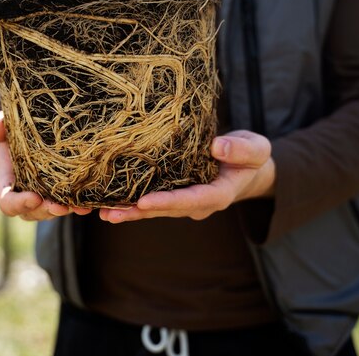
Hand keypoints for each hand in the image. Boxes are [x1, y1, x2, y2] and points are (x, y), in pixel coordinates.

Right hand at [0, 111, 91, 220]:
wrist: (40, 126)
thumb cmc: (18, 126)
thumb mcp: (6, 122)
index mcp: (9, 182)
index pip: (8, 202)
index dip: (19, 204)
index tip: (34, 198)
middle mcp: (26, 193)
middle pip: (33, 213)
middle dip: (46, 211)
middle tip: (60, 207)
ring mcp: (45, 195)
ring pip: (53, 212)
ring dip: (65, 211)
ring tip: (79, 207)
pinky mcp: (63, 192)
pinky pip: (70, 205)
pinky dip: (79, 206)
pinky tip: (89, 204)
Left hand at [99, 130, 274, 222]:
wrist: (245, 166)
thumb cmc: (250, 156)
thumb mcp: (256, 149)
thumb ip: (241, 150)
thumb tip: (217, 146)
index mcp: (217, 194)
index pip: (191, 200)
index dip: (168, 202)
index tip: (144, 201)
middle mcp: (197, 203)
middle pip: (165, 209)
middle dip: (138, 212)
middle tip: (110, 213)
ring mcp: (184, 201)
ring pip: (154, 208)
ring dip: (128, 211)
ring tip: (102, 212)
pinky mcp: (174, 193)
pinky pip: (151, 199)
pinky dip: (130, 201)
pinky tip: (107, 201)